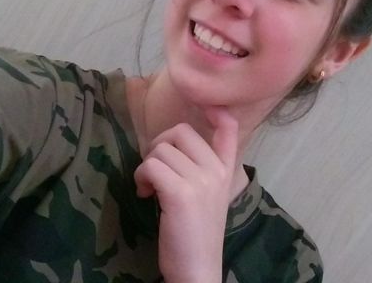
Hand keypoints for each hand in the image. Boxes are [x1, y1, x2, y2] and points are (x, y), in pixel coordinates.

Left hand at [134, 107, 238, 282]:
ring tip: (150, 188)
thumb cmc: (197, 233)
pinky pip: (151, 166)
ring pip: (161, 149)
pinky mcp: (181, 193)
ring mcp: (201, 180)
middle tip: (155, 170)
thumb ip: (202, 168)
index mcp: (227, 170)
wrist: (198, 269)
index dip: (217, 111)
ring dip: (146, 167)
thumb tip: (172, 141)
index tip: (206, 105)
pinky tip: (145, 194)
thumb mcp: (209, 195)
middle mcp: (217, 171)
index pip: (230, 130)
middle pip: (180, 132)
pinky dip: (141, 177)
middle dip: (159, 146)